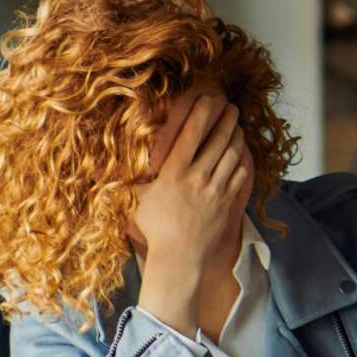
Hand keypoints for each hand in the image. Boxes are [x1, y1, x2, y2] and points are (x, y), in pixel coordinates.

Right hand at [132, 96, 249, 311]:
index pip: (191, 135)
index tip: (208, 99)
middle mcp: (197, 178)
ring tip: (236, 125)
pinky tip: (240, 151)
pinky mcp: (228, 201)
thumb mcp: (139, 199)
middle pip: (217, 140)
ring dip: (235, 136)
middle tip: (230, 107)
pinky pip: (240, 173)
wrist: (180, 258)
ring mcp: (216, 189)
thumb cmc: (155, 228)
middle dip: (226, 119)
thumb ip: (135, 176)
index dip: (201, 113)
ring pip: (231, 154)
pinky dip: (242, 158)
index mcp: (173, 173)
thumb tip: (114, 161)